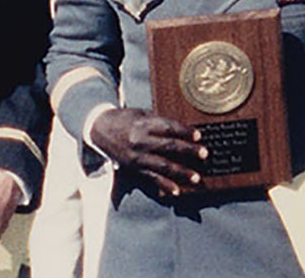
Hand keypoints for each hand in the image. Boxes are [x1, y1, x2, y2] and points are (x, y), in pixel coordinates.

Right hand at [91, 108, 207, 196]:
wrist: (99, 129)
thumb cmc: (125, 119)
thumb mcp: (141, 114)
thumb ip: (159, 122)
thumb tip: (182, 130)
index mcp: (143, 123)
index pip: (168, 127)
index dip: (184, 131)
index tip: (199, 135)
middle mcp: (140, 140)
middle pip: (168, 146)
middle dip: (188, 151)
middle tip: (204, 154)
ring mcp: (137, 156)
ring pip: (162, 165)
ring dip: (181, 173)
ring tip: (196, 177)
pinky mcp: (134, 168)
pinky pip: (151, 178)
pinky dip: (164, 185)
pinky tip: (177, 191)